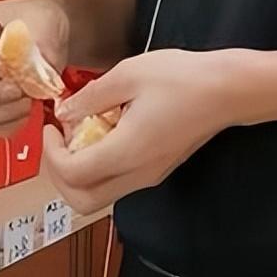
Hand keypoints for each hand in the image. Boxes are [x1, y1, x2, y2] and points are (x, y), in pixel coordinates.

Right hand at [0, 0, 69, 138]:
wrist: (50, 34)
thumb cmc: (43, 20)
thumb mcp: (45, 22)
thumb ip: (38, 46)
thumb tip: (32, 76)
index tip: (5, 69)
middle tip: (20, 90)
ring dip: (3, 112)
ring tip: (28, 100)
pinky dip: (7, 124)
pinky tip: (25, 112)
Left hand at [42, 49, 226, 215]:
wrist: (227, 90)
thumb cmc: (181, 78)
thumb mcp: (128, 74)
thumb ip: (91, 97)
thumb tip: (63, 113)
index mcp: (127, 152)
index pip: (73, 174)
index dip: (51, 154)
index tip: (49, 126)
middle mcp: (137, 174)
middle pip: (83, 201)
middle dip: (58, 175)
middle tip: (55, 141)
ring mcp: (149, 176)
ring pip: (100, 196)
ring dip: (78, 173)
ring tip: (77, 134)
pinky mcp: (157, 170)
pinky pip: (117, 183)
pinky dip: (98, 168)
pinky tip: (102, 133)